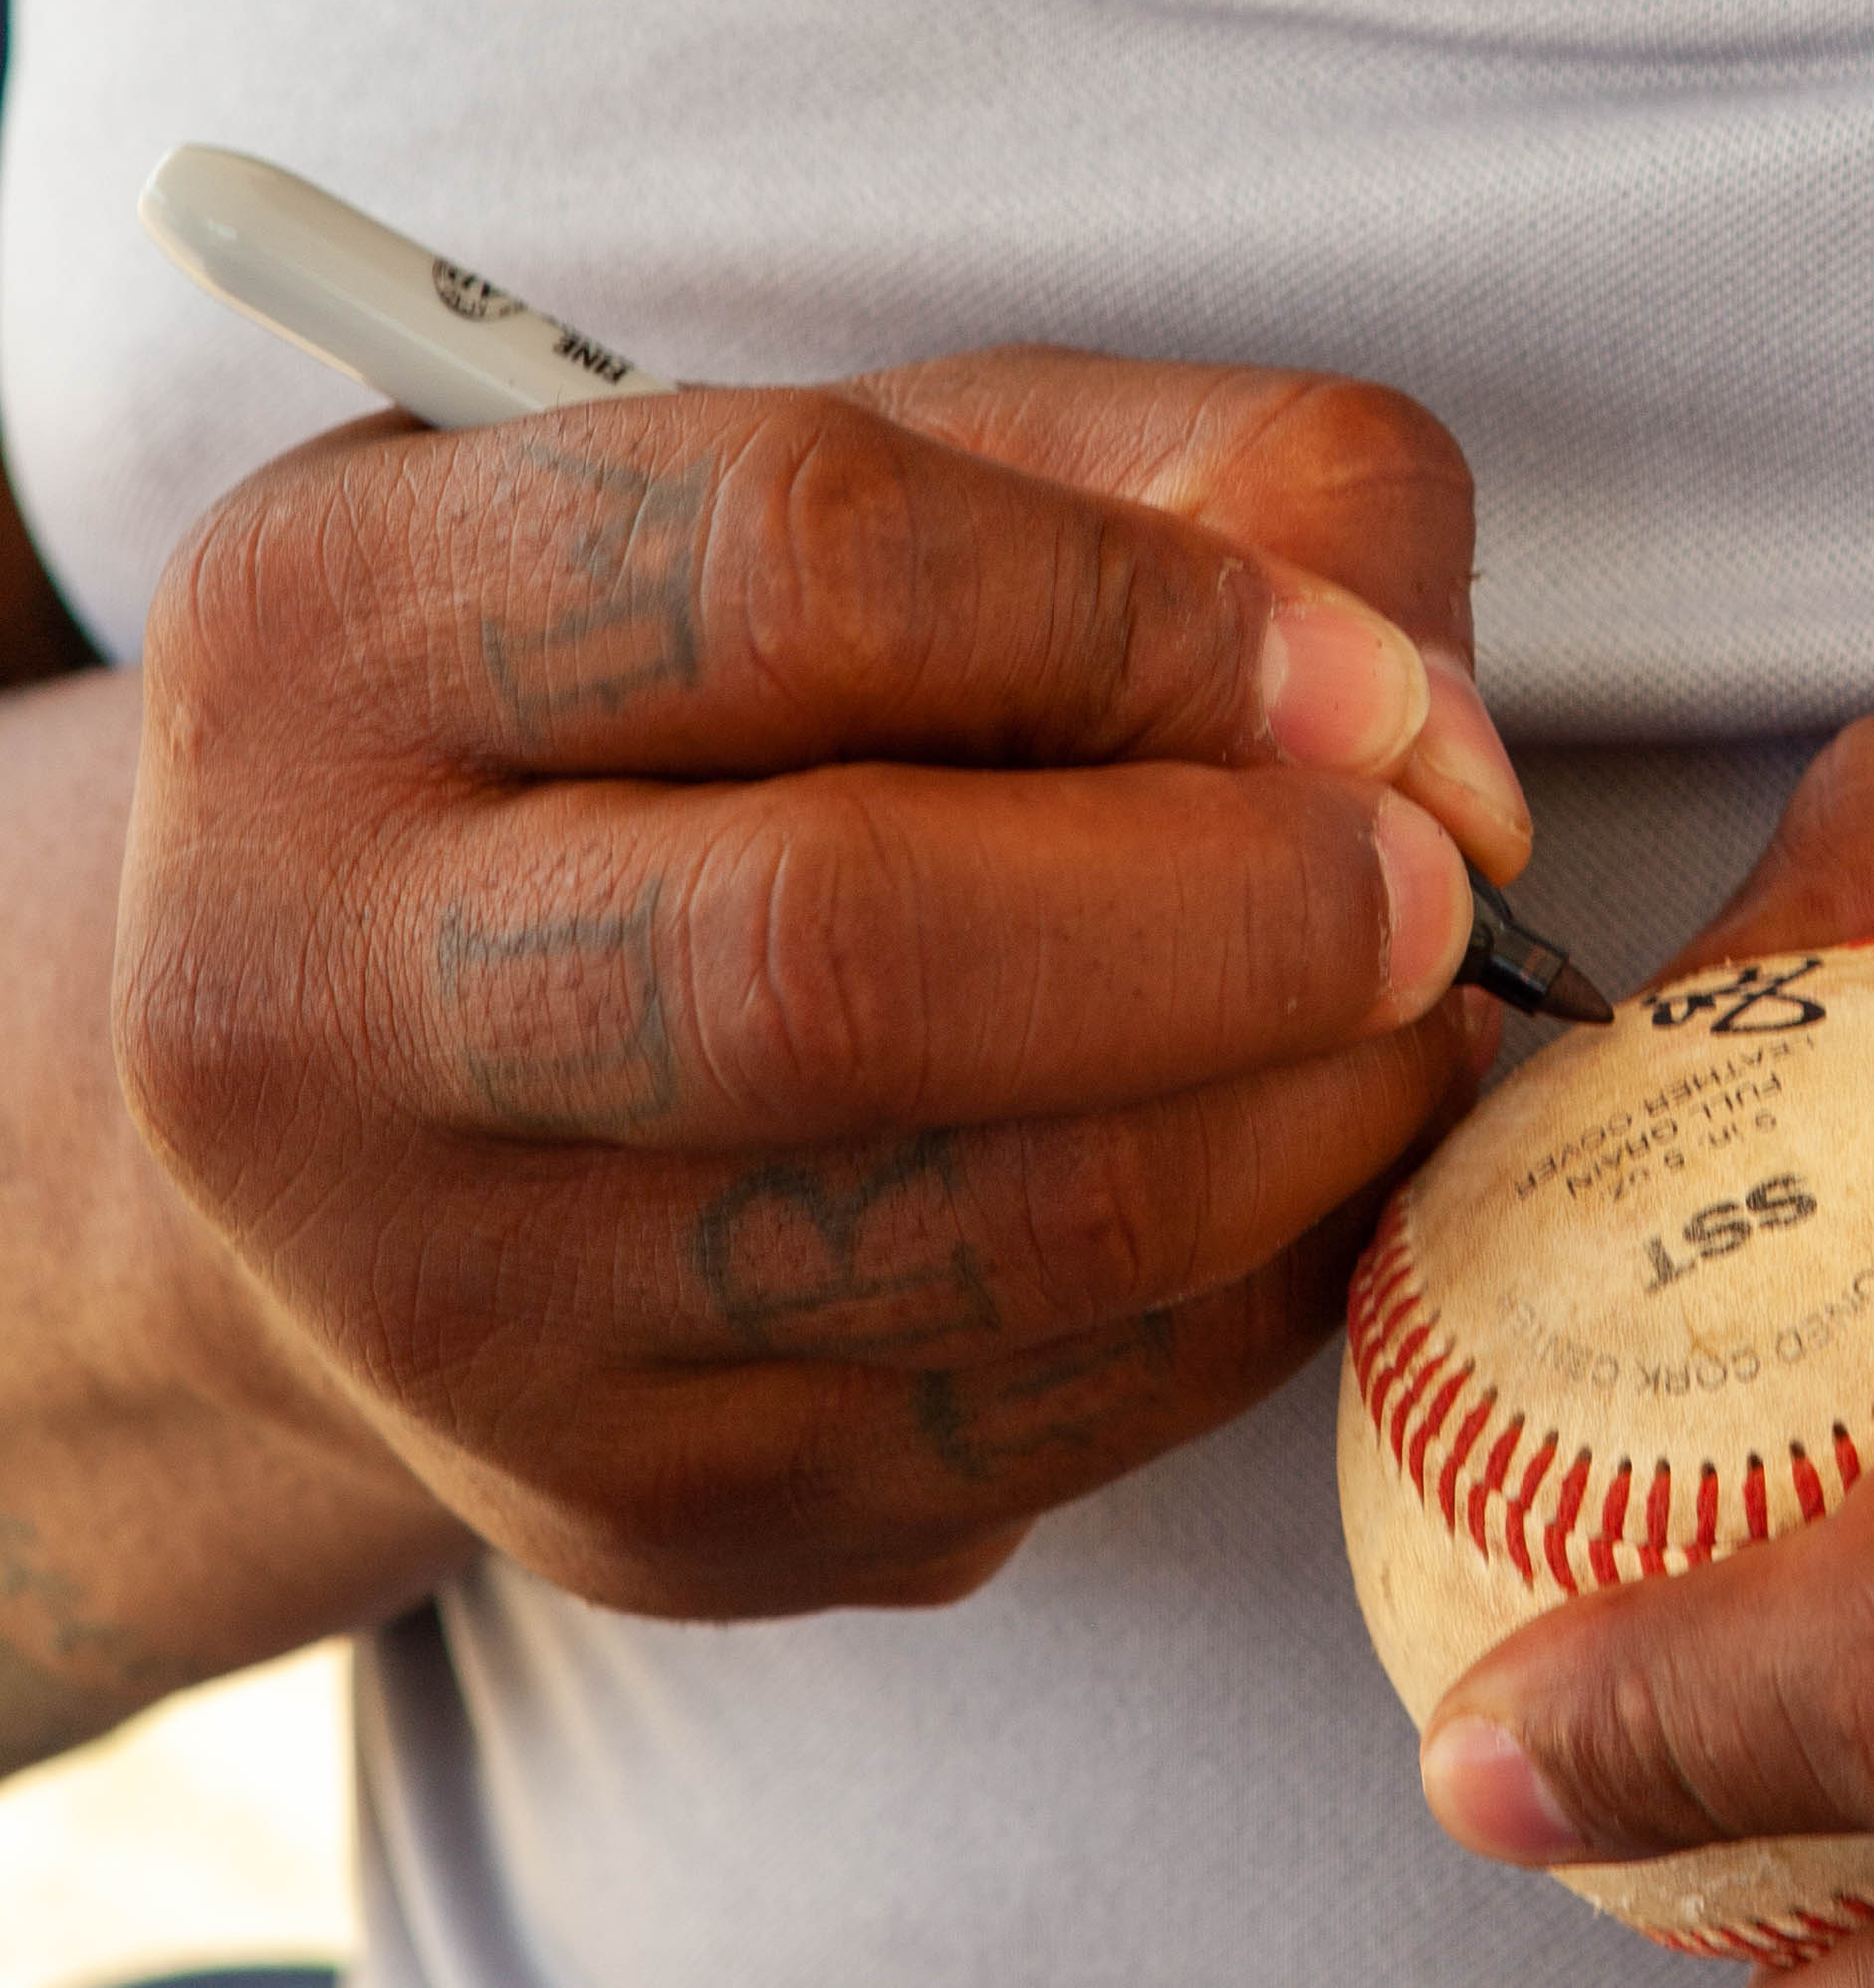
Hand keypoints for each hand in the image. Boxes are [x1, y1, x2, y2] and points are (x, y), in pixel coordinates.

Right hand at [114, 352, 1519, 1618]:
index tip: (1367, 682)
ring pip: (996, 1232)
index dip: (1153, 618)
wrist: (375, 1087)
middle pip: (846, 960)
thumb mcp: (874, 467)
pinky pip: (1050, 1421)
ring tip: (1409, 1014)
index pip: (799, 572)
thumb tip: (1435, 734)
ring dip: (1306, 1117)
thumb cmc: (688, 705)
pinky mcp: (634, 1520)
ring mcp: (458, 1304)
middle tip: (1439, 886)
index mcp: (340, 637)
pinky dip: (1260, 1286)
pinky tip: (1299, 1163)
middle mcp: (320, 992)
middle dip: (1238, 914)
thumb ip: (1195, 488)